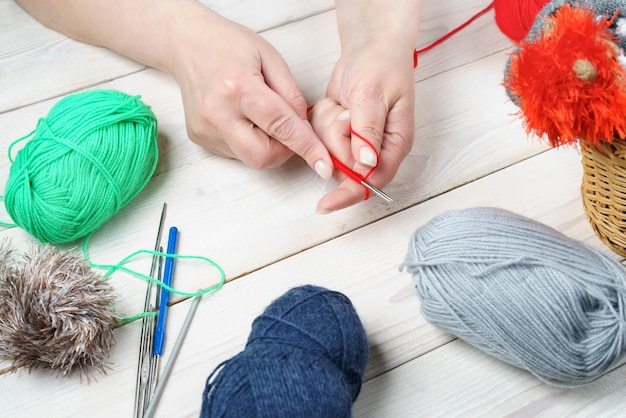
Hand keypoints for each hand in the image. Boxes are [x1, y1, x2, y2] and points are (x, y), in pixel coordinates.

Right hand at [172, 5, 332, 176]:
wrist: (187, 44)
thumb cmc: (228, 45)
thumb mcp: (270, 58)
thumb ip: (291, 95)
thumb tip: (305, 128)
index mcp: (238, 87)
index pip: (281, 126)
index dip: (306, 146)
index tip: (323, 164)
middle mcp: (218, 113)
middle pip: (263, 155)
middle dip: (284, 149)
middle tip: (285, 125)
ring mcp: (205, 129)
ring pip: (250, 158)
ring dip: (266, 144)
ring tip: (258, 114)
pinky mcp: (200, 138)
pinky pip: (236, 153)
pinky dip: (249, 141)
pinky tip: (242, 117)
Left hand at [313, 0, 420, 211]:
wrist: (371, 46)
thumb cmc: (381, 66)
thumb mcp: (373, 96)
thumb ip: (368, 132)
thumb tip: (365, 165)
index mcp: (394, 145)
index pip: (372, 182)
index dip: (348, 194)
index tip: (326, 204)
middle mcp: (375, 149)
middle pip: (344, 168)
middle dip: (336, 142)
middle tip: (346, 114)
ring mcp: (355, 141)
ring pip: (328, 152)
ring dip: (328, 127)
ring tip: (343, 105)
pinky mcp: (339, 132)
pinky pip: (318, 137)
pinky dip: (322, 119)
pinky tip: (336, 104)